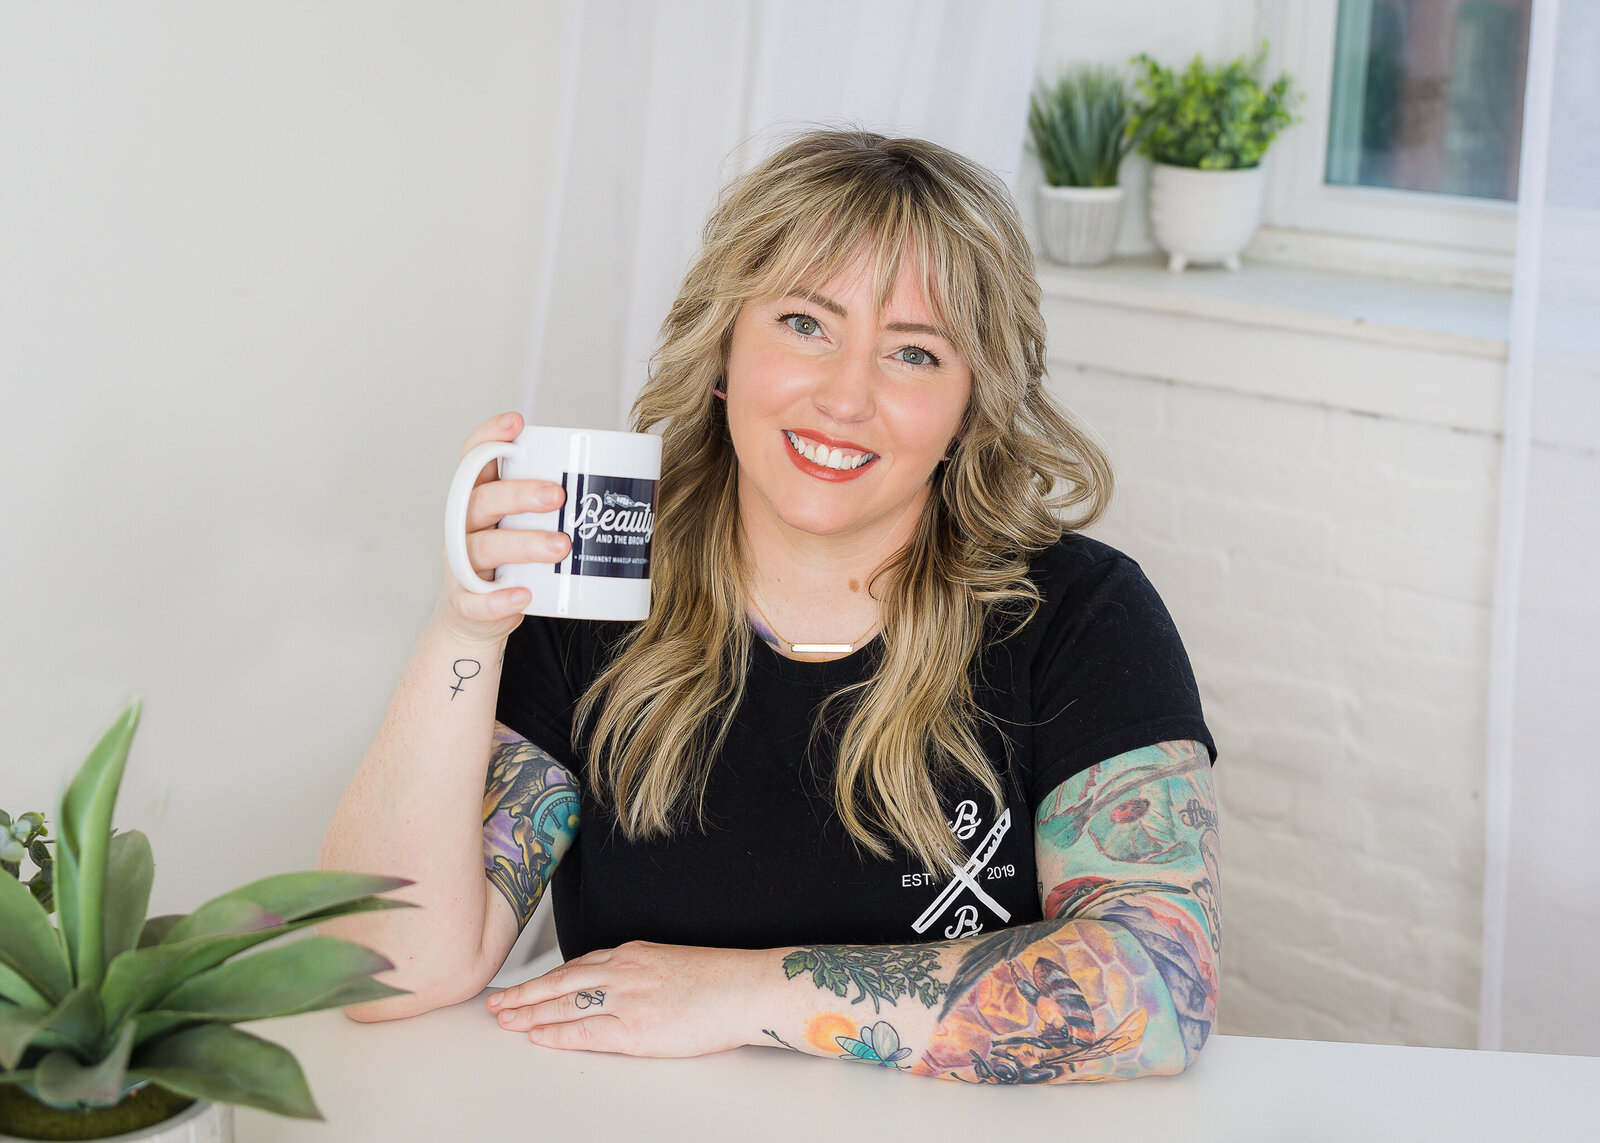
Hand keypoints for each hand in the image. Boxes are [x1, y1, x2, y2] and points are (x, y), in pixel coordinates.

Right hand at [434, 410, 570, 645]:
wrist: (479, 618)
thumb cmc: (515, 562)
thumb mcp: (528, 526)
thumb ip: (559, 505)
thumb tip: (634, 486)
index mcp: (480, 498)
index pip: (473, 457)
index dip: (489, 436)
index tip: (518, 423)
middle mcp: (465, 526)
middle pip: (481, 500)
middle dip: (519, 494)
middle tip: (558, 496)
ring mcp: (461, 565)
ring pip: (482, 548)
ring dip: (523, 544)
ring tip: (562, 546)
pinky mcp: (465, 603)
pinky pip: (476, 601)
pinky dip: (499, 599)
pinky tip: (525, 595)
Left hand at [485, 940, 762, 1056]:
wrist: (746, 989)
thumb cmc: (721, 982)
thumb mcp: (673, 964)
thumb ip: (643, 974)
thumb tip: (624, 990)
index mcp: (634, 954)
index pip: (578, 966)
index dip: (547, 979)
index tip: (526, 986)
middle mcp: (624, 971)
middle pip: (561, 982)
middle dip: (525, 994)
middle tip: (498, 1003)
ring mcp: (627, 999)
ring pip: (565, 1005)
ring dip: (530, 1013)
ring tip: (506, 1021)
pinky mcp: (635, 1029)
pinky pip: (585, 1031)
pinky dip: (557, 1033)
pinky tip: (539, 1036)